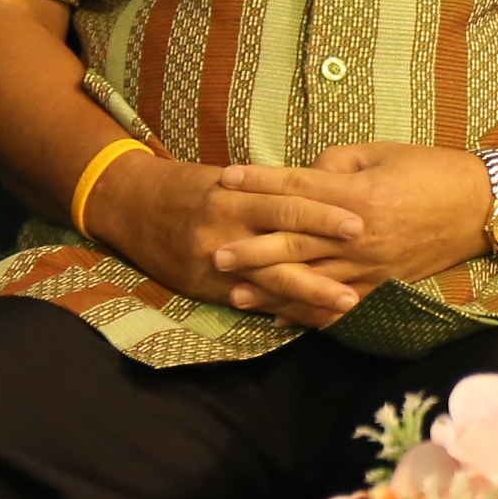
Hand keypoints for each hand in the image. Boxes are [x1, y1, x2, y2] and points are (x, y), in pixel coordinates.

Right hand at [88, 153, 371, 329]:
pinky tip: (311, 320)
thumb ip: (270, 190)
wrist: (130, 205)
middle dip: (326, 256)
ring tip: (348, 302)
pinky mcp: (207, 287)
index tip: (360, 223)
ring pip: (270, 281)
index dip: (324, 214)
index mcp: (233, 194)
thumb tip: (323, 190)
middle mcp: (224, 227)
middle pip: (283, 243)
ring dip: (311, 293)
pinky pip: (251, 302)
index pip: (287, 203)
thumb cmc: (190, 187)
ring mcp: (215, 261)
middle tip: (367, 266)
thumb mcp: (227, 178)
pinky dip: (282, 312)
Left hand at [183, 143, 497, 327]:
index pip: (297, 187)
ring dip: (271, 288)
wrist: (484, 205)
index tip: (226, 178)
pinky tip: (282, 319)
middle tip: (216, 253)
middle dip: (252, 247)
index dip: (259, 181)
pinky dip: (310, 313)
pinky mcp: (384, 285)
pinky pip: (341, 304)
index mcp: (358, 194)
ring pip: (311, 280)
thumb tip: (304, 174)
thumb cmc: (433, 171)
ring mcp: (372, 265)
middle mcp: (360, 234)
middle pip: (295, 242)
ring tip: (235, 293)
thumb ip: (337, 161)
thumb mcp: (383, 152)